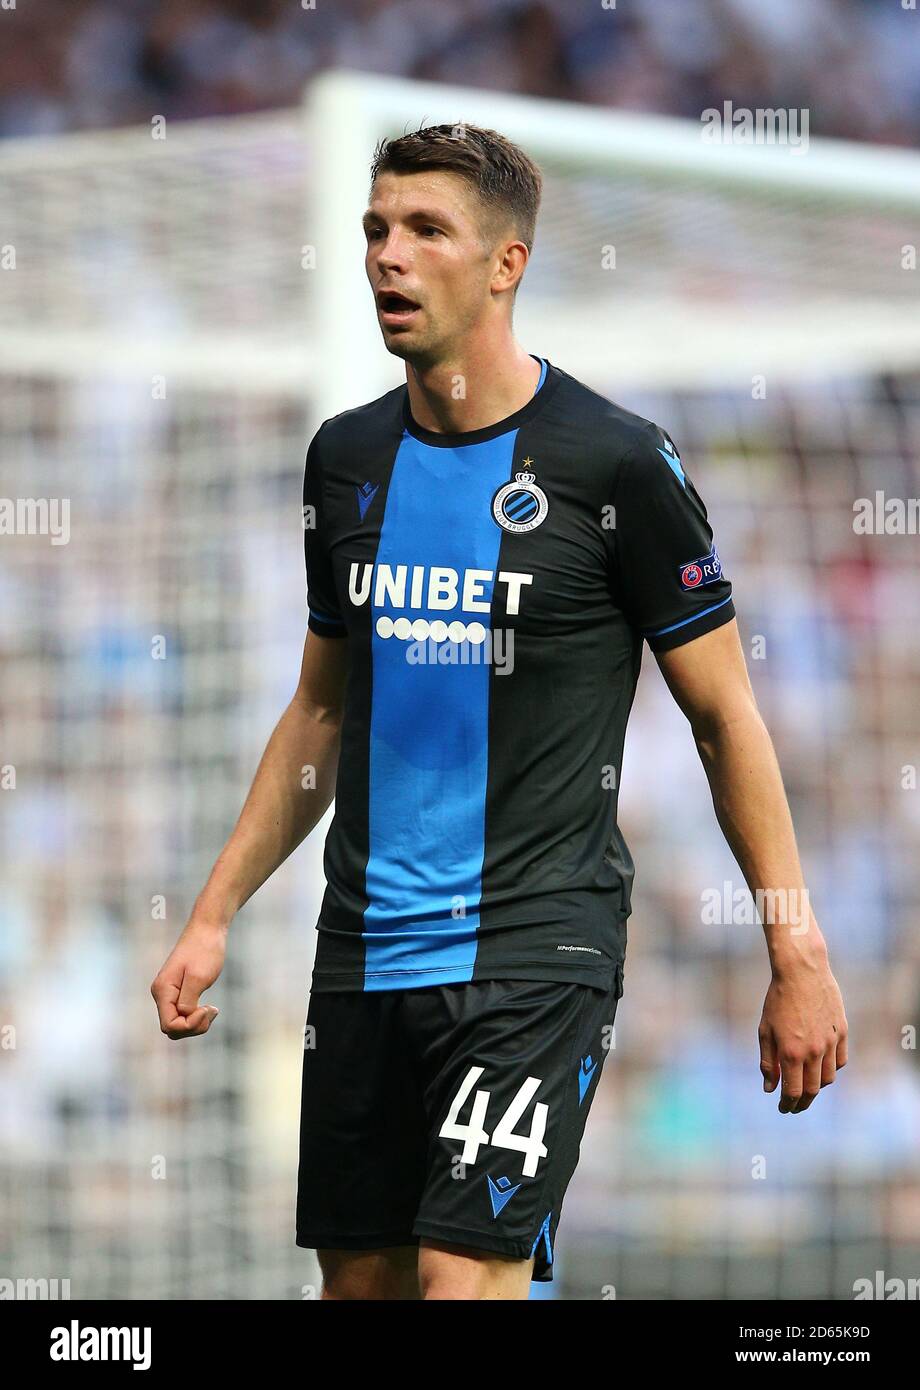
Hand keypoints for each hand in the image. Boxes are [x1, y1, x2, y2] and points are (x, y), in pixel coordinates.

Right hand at [151, 918, 226, 1039]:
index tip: (206, 1008)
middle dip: (194, 1027)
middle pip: (172, 1029)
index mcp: (162, 990)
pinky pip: (182, 1015)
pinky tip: (209, 1008)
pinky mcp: (177, 992)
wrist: (208, 929)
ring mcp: (168, 993)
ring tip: (212, 1009)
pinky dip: (196, 1017)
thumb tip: (182, 1017)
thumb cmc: (205, 949)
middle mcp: (161, 994)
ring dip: (196, 1023)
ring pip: (178, 1024)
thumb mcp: (199, 977)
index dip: (189, 1025)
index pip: (169, 1025)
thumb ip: (188, 1001)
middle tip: (212, 1010)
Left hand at [758, 947, 847, 1112]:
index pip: (793, 1091)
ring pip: (828, 1078)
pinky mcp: (842, 1032)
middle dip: (802, 1102)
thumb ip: (768, 1062)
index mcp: (791, 1052)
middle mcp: (813, 1051)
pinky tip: (821, 1068)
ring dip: (817, 1087)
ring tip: (806, 1086)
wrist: (802, 971)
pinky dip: (831, 1069)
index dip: (788, 1104)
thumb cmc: (778, 999)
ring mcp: (830, 1042)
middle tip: (795, 1106)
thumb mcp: (765, 1030)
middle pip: (812, 1090)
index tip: (783, 1108)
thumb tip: (770, 1089)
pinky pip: (840, 1061)